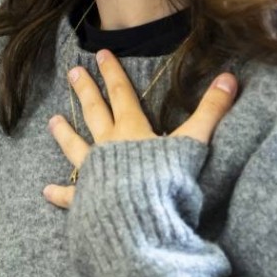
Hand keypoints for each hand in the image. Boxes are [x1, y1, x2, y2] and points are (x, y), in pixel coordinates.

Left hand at [43, 49, 235, 208]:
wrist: (140, 222)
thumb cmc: (165, 181)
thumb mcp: (193, 142)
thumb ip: (211, 111)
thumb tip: (230, 77)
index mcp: (132, 131)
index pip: (122, 95)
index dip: (113, 73)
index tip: (100, 54)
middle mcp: (108, 147)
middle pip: (95, 113)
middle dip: (85, 91)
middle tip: (72, 72)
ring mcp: (93, 173)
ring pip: (76, 148)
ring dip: (65, 134)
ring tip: (52, 120)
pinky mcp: (87, 200)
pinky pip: (71, 196)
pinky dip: (59, 193)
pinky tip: (47, 191)